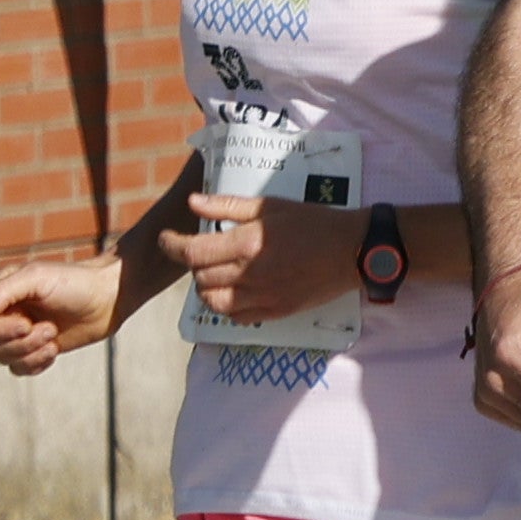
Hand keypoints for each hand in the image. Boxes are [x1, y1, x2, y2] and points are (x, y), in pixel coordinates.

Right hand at [0, 249, 122, 375]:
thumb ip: (2, 293)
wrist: (108, 298)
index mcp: (1, 294)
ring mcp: (22, 333)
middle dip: (21, 342)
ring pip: (5, 358)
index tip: (26, 324)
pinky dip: (36, 364)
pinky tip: (53, 350)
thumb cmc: (73, 283)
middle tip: (50, 328)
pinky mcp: (38, 349)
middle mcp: (7, 314)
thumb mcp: (36, 279)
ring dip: (31, 352)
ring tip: (53, 335)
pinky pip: (20, 368)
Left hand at [168, 191, 357, 323]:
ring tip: (215, 273)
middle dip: (193, 264)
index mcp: (248, 242)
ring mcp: (264, 295)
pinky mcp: (276, 311)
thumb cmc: (313, 223)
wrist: (352, 251)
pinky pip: (236, 316)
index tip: (168, 240)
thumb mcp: (270, 205)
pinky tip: (234, 290)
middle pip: (200, 277)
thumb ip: (227, 206)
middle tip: (201, 251)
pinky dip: (226, 306)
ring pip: (213, 301)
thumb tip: (192, 203)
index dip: (172, 246)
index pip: (193, 252)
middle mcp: (251, 273)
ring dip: (206, 287)